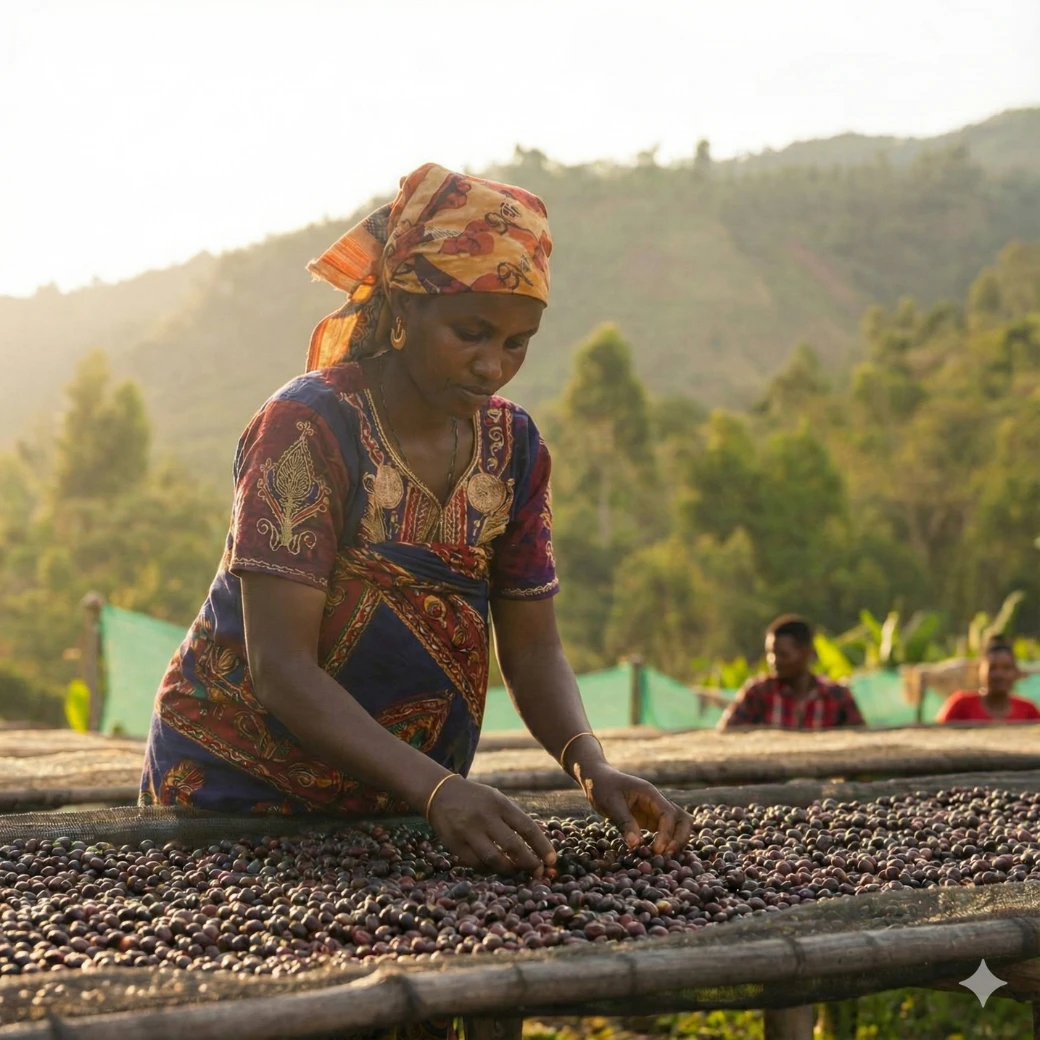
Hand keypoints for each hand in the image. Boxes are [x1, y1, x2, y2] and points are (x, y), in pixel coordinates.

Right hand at [427, 776, 556, 876]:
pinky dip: (490, 870)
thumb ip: (514, 820)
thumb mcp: (497, 799)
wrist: (441, 794)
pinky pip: (477, 864)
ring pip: (495, 860)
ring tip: (518, 871)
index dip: (542, 846)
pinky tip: (496, 868)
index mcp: (499, 803)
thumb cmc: (477, 799)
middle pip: (513, 846)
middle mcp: (485, 817)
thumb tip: (538, 846)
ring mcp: (469, 832)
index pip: (527, 827)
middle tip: (538, 872)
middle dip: (529, 863)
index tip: (552, 860)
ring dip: (511, 870)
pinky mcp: (455, 845)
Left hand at [575, 763, 692, 856]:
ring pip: (678, 825)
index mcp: (650, 793)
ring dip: (677, 840)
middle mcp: (657, 802)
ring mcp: (654, 811)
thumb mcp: (611, 804)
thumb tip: (635, 845)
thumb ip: (624, 823)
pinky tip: (657, 855)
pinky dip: (666, 843)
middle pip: (682, 818)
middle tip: (667, 854)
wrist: (596, 779)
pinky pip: (665, 832)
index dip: (666, 833)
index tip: (657, 850)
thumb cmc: (602, 787)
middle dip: (679, 837)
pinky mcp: (649, 820)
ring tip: (665, 856)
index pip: (669, 813)